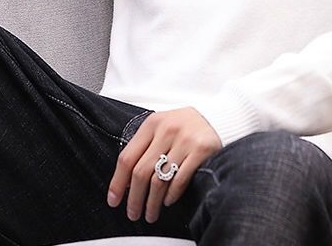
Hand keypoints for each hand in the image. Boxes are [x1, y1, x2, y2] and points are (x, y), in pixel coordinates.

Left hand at [107, 107, 221, 223]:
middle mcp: (167, 130)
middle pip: (141, 172)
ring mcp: (185, 140)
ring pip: (159, 180)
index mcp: (152, 124)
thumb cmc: (184, 126)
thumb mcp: (161, 127)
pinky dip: (171, 195)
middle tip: (133, 213)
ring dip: (152, 203)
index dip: (118, 183)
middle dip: (134, 199)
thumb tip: (126, 182)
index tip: (114, 200)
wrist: (217, 117)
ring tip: (151, 213)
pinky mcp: (201, 150)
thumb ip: (145, 147)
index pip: (127, 157)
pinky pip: (180, 180)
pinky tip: (168, 201)